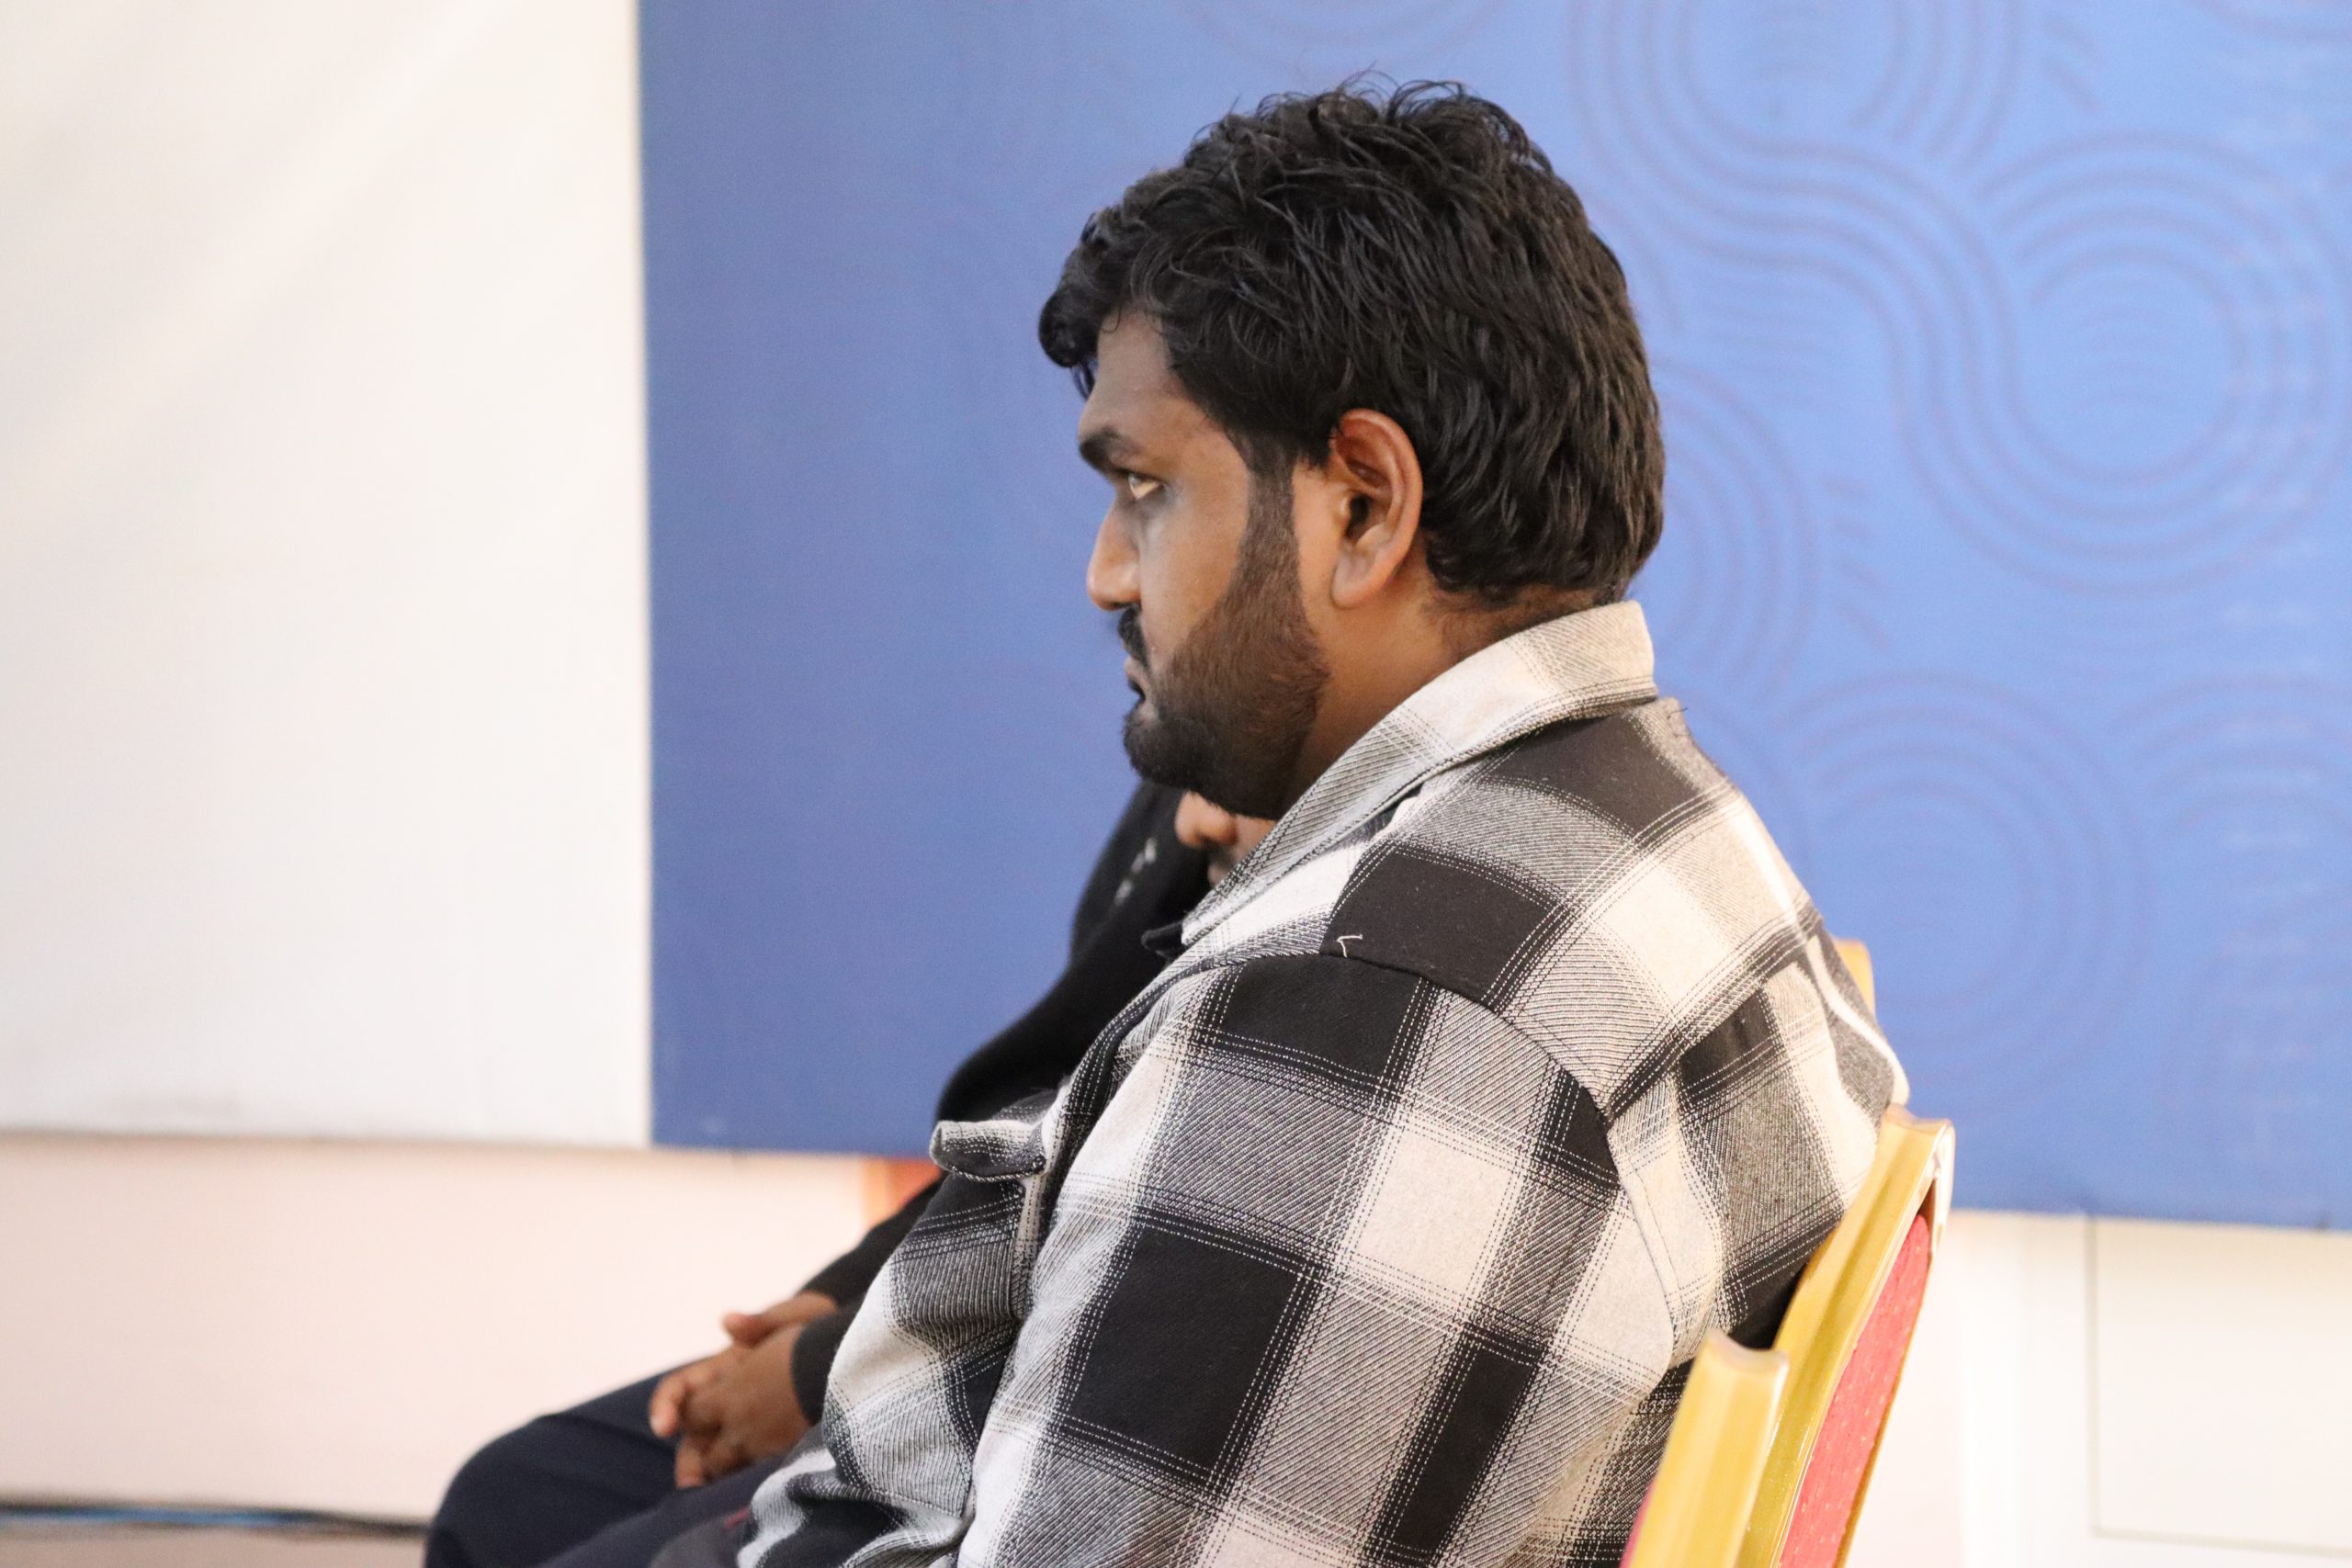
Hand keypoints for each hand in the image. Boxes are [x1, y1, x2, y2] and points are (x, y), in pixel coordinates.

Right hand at [648, 1291, 834, 1486]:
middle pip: (694, 1437)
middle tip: (692, 1485)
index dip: (666, 1405)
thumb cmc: (818, 1325)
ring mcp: (751, 1426)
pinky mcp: (776, 1445)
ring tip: (712, 1502)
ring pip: (717, 1459)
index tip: (664, 1426)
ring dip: (711, 1480)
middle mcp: (730, 1402)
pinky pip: (753, 1468)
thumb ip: (763, 1320)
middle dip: (688, 1462)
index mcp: (725, 1370)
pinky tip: (754, 1496)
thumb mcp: (797, 1315)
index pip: (680, 1390)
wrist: (851, 1346)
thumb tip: (728, 1321)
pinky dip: (747, 1483)